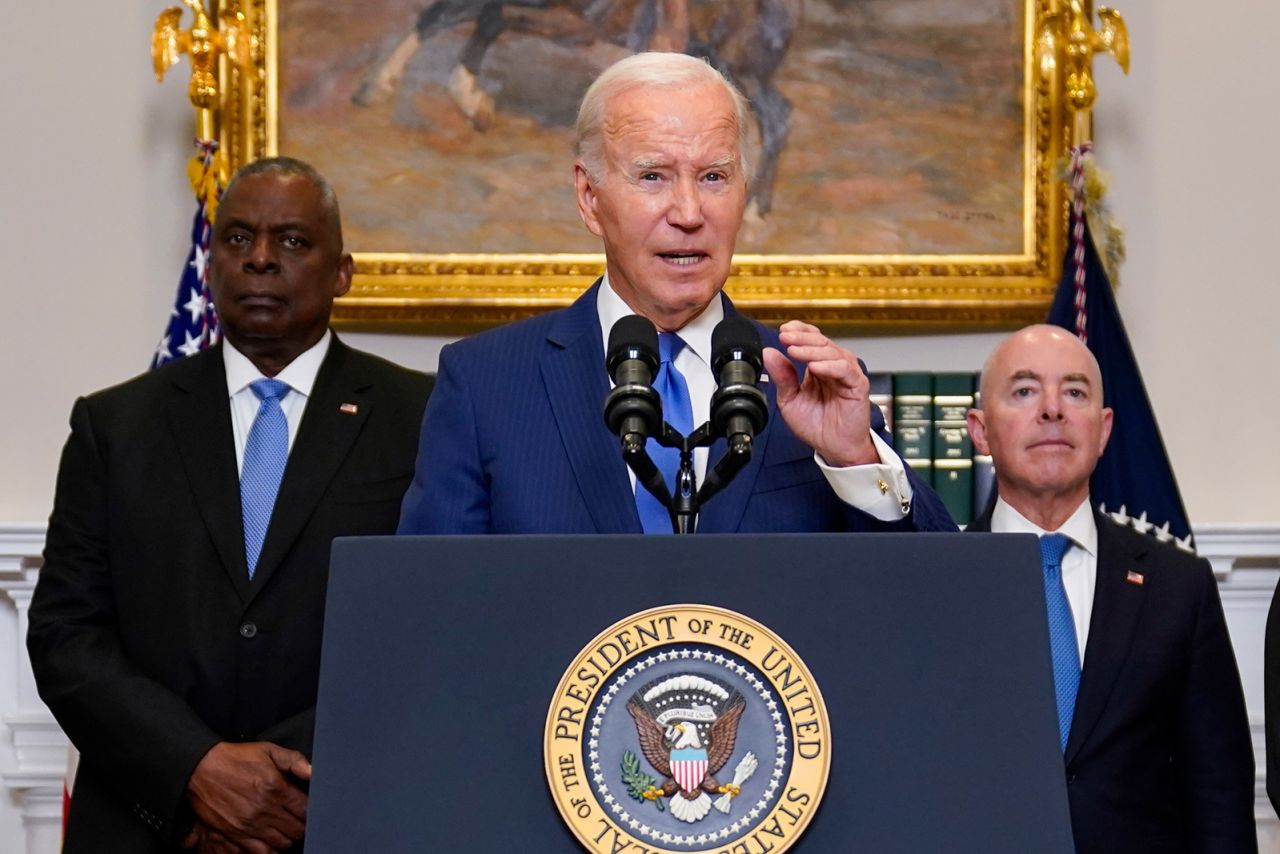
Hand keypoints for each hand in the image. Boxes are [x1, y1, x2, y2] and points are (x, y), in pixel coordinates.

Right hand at [186, 741, 311, 852]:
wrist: (202, 769)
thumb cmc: (237, 758)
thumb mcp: (268, 750)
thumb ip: (294, 760)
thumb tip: (314, 772)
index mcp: (276, 787)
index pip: (306, 809)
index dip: (312, 810)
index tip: (308, 807)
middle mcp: (265, 809)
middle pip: (297, 829)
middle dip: (302, 825)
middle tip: (298, 818)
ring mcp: (250, 824)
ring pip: (283, 843)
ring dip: (288, 837)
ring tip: (285, 827)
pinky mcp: (236, 835)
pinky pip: (262, 852)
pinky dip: (271, 849)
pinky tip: (271, 839)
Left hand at [762, 321, 877, 466]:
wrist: (833, 448)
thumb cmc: (816, 425)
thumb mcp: (790, 400)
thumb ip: (782, 377)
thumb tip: (769, 353)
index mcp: (818, 366)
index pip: (812, 338)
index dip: (799, 330)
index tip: (783, 330)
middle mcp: (833, 366)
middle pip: (821, 341)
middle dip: (801, 337)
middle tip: (785, 337)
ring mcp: (846, 374)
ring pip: (832, 352)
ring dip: (811, 350)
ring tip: (794, 350)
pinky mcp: (857, 385)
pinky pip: (845, 370)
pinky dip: (829, 366)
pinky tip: (814, 367)